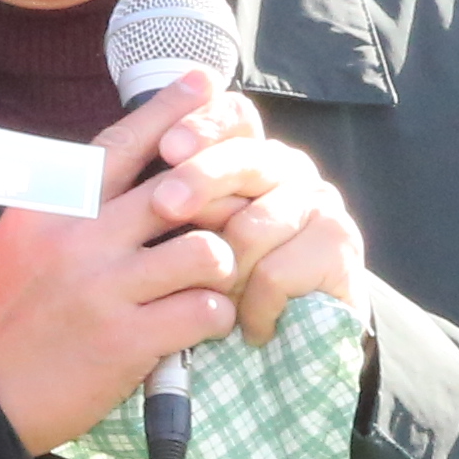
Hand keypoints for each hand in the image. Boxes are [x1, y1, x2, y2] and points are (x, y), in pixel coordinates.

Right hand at [0, 78, 247, 450]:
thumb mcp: (14, 243)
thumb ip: (63, 210)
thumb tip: (111, 175)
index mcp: (54, 208)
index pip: (121, 145)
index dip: (169, 111)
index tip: (206, 86)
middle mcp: (82, 238)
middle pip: (180, 187)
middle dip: (224, 190)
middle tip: (245, 201)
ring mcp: (106, 289)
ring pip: (205, 249)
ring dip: (224, 262)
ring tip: (217, 276)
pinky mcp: (127, 341)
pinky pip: (204, 310)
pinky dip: (217, 314)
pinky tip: (205, 320)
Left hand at [145, 88, 363, 345]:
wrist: (295, 341)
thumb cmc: (227, 288)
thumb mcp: (191, 240)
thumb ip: (167, 199)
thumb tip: (121, 172)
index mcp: (249, 153)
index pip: (233, 116)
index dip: (203, 125)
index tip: (168, 147)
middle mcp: (288, 169)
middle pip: (245, 158)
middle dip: (201, 178)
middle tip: (166, 204)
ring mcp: (319, 203)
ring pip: (253, 225)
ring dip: (224, 272)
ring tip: (211, 302)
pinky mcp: (338, 245)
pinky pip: (275, 271)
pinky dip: (254, 308)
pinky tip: (251, 328)